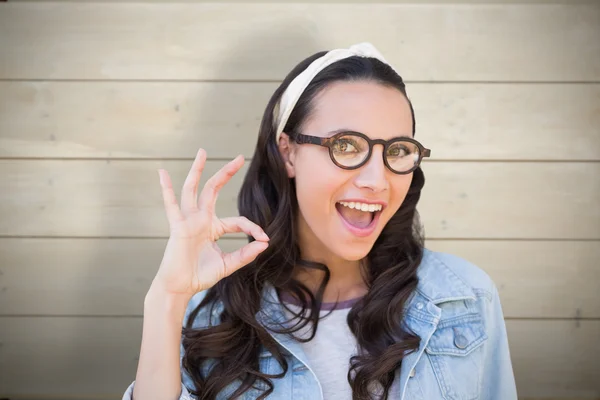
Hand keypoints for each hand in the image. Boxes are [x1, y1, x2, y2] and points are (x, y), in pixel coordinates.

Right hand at [152, 149, 268, 297]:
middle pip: (214, 190)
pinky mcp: (178, 227)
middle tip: (239, 157)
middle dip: (226, 173)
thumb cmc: (200, 276)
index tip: (264, 238)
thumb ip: (245, 254)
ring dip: (198, 170)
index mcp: (213, 227)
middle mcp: (201, 219)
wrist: (181, 288)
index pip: (238, 220)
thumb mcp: (228, 264)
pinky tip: (162, 173)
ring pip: (193, 189)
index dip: (253, 227)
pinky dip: (166, 189)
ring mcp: (189, 220)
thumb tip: (265, 243)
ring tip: (202, 152)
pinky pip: (171, 205)